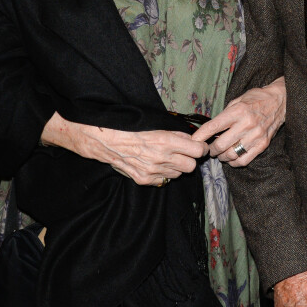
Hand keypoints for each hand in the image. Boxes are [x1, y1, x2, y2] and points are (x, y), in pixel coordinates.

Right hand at [41, 112, 206, 185]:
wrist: (105, 140)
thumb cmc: (130, 128)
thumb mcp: (155, 125)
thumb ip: (175, 134)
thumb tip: (191, 138)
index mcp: (166, 141)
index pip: (197, 151)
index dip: (201, 148)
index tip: (199, 147)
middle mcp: (161, 158)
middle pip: (191, 166)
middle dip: (190, 159)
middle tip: (183, 153)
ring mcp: (152, 171)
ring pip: (178, 174)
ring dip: (176, 167)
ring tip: (165, 158)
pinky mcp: (144, 180)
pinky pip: (163, 180)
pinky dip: (162, 174)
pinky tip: (154, 165)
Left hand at [193, 76, 285, 166]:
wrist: (279, 101)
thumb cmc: (255, 99)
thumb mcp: (237, 101)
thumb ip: (224, 115)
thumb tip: (209, 130)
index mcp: (237, 111)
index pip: (213, 127)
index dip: (201, 136)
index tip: (194, 141)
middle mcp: (246, 124)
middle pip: (220, 144)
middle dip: (211, 149)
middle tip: (209, 149)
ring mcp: (255, 136)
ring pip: (231, 155)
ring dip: (221, 156)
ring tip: (220, 153)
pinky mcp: (262, 145)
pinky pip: (244, 160)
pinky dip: (234, 162)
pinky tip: (231, 158)